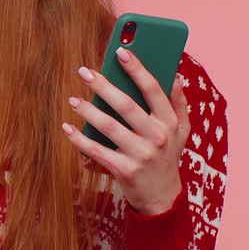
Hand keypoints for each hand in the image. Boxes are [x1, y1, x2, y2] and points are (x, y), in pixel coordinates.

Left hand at [60, 47, 190, 215]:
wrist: (162, 197)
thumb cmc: (167, 156)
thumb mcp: (181, 131)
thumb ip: (178, 103)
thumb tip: (175, 75)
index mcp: (170, 122)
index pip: (154, 89)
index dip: (137, 69)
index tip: (120, 52)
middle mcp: (157, 137)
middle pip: (127, 106)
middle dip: (104, 86)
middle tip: (84, 71)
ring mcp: (141, 155)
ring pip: (109, 127)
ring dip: (88, 111)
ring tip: (73, 99)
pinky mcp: (124, 171)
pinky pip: (97, 151)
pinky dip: (80, 139)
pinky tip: (68, 128)